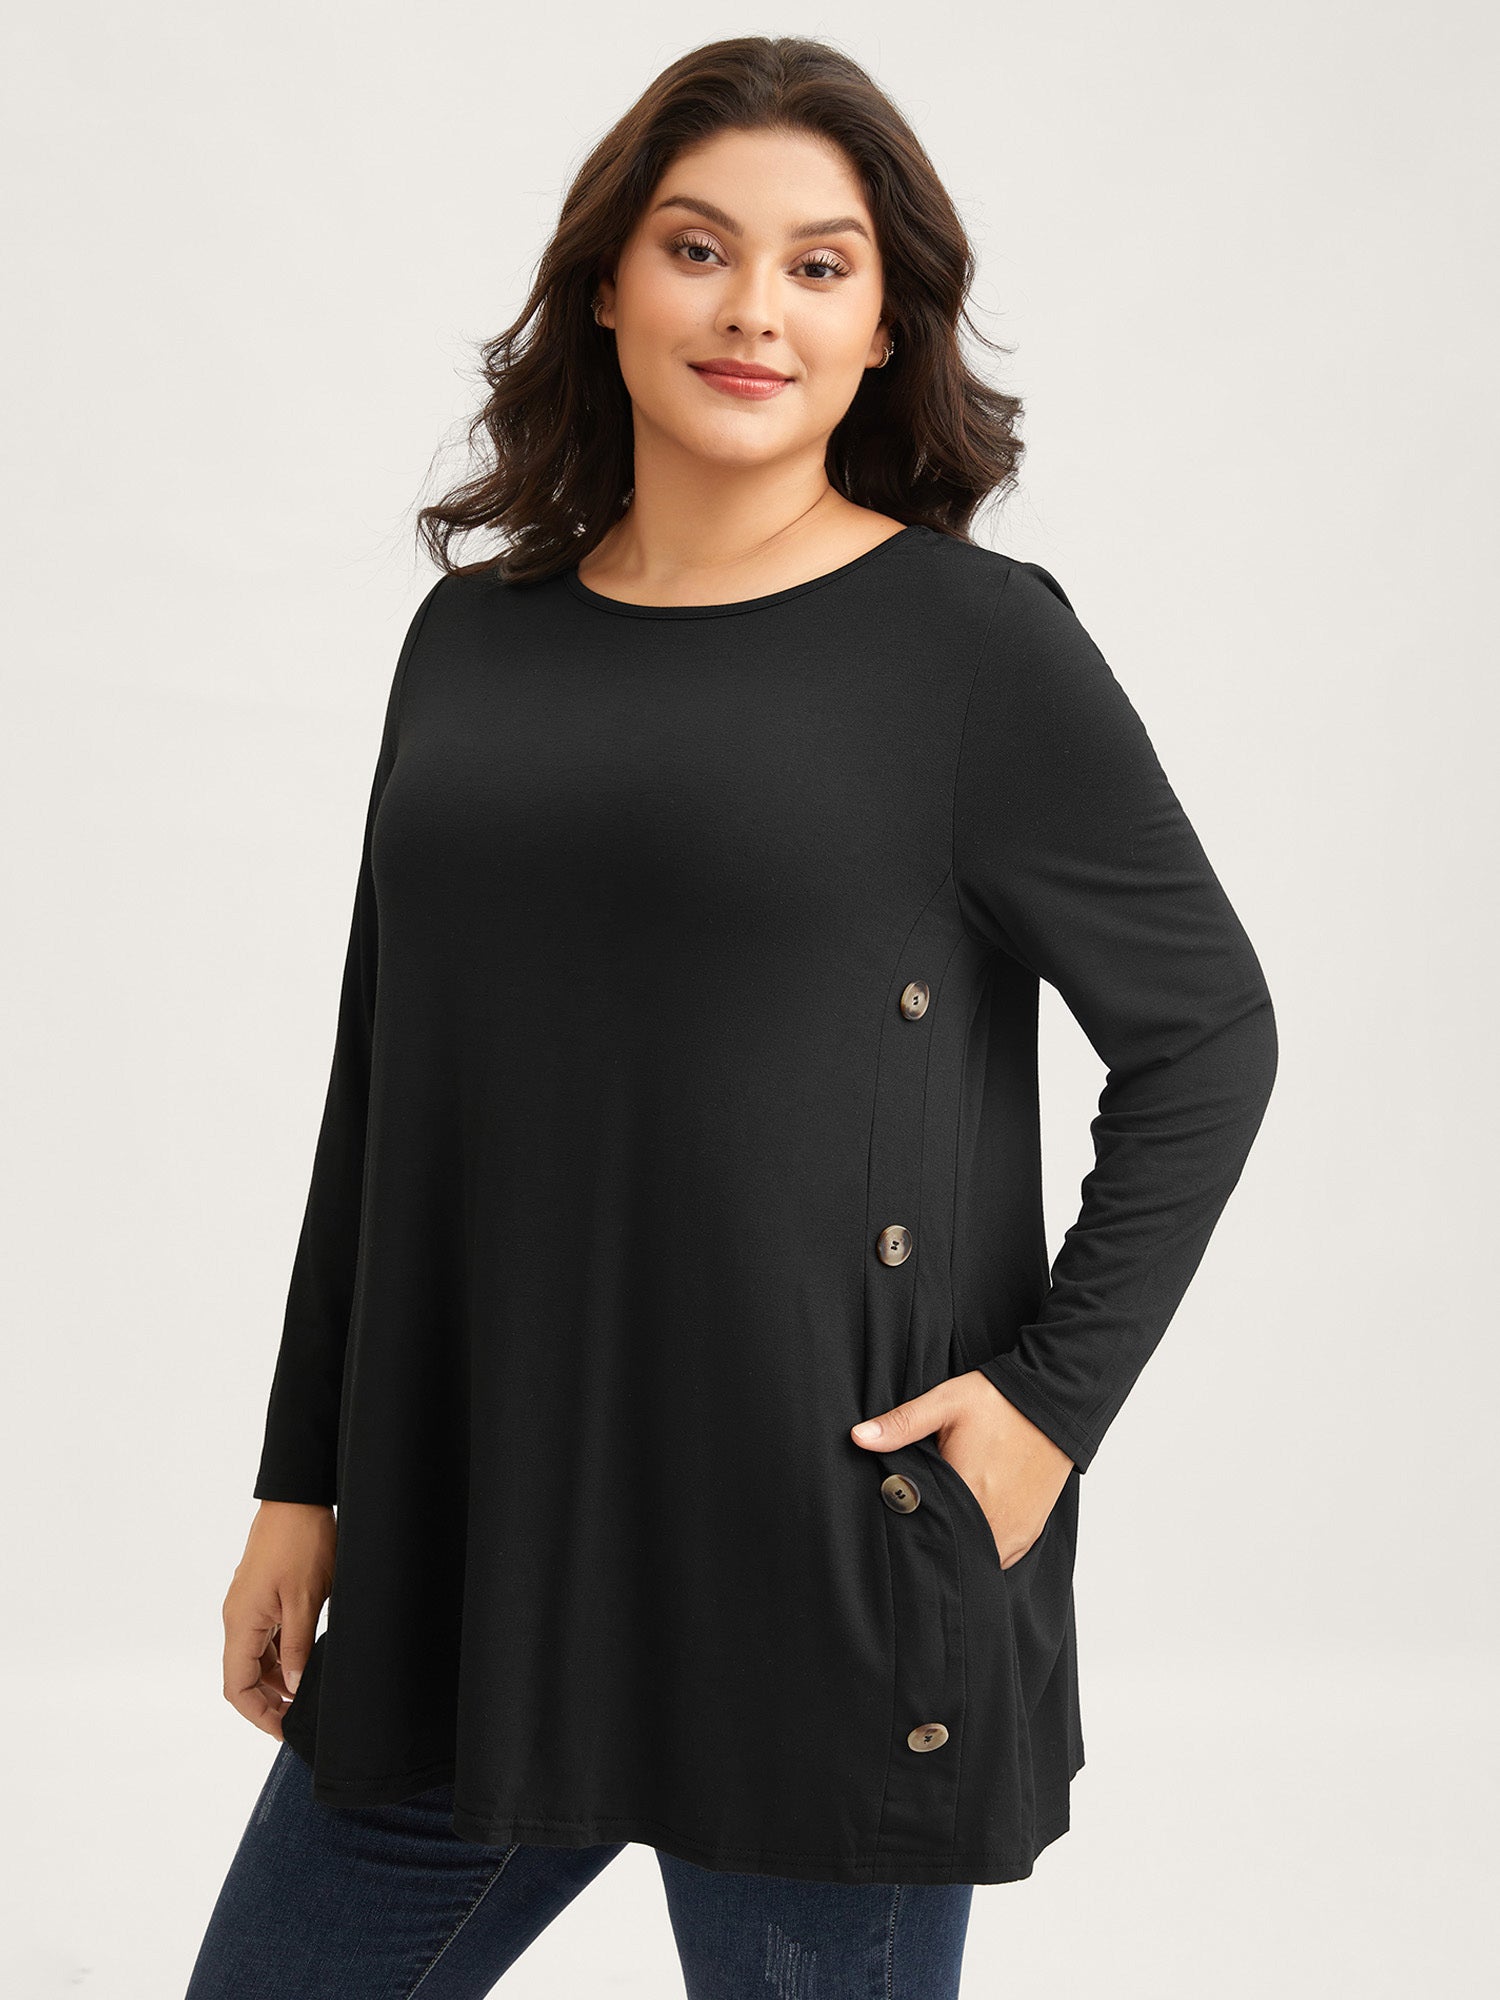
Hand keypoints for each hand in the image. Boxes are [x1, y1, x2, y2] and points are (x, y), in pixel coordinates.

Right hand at [222, 1501, 335, 1737]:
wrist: (298, 1498)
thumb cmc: (301, 1543)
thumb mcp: (306, 1600)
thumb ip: (297, 1647)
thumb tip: (292, 1686)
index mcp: (241, 1623)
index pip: (236, 1686)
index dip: (257, 1714)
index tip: (284, 1730)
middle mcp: (237, 1618)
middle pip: (242, 1676)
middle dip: (268, 1702)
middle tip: (299, 1718)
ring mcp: (247, 1606)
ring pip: (254, 1658)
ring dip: (275, 1679)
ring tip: (306, 1694)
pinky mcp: (259, 1596)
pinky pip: (263, 1637)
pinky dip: (279, 1655)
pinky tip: (303, 1661)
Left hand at [851, 1371, 1072, 1568]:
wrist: (1057, 1401)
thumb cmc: (1000, 1401)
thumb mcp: (945, 1403)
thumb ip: (901, 1425)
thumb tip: (857, 1437)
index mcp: (965, 1492)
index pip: (922, 1529)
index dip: (905, 1527)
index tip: (894, 1518)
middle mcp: (992, 1521)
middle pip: (949, 1550)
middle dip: (930, 1541)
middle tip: (915, 1524)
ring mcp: (1014, 1532)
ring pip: (975, 1558)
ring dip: (958, 1548)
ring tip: (941, 1528)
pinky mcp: (1030, 1533)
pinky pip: (999, 1557)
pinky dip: (982, 1549)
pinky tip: (968, 1531)